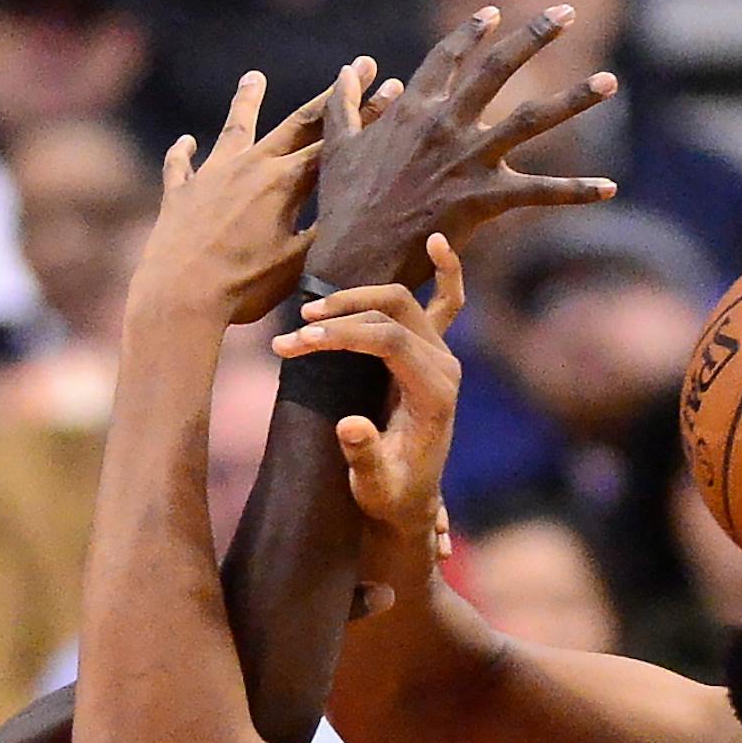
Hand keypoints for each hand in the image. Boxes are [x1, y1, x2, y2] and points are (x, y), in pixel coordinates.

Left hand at [129, 61, 398, 325]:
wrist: (177, 298)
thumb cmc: (243, 288)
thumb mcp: (296, 265)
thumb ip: (324, 233)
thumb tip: (356, 213)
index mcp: (284, 182)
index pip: (335, 143)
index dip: (367, 117)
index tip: (393, 90)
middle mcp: (250, 165)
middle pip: (297, 122)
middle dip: (333, 95)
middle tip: (359, 65)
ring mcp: (211, 175)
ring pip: (235, 128)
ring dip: (246, 101)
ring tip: (253, 77)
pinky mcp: (179, 194)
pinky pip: (180, 166)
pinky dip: (183, 152)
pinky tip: (186, 142)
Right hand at [273, 232, 465, 562]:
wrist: (409, 500)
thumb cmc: (389, 493)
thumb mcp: (373, 484)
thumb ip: (364, 455)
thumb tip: (351, 426)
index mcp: (435, 394)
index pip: (388, 340)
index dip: (341, 336)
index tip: (297, 345)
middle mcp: (445, 366)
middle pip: (392, 313)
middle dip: (340, 317)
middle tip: (294, 335)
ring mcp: (442, 354)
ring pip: (401, 301)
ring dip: (354, 299)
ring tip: (310, 313)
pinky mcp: (434, 351)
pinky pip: (447, 301)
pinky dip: (445, 271)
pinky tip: (436, 241)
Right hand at [306, 6, 619, 287]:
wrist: (354, 260)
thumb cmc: (343, 208)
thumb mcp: (337, 148)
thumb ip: (344, 104)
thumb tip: (349, 70)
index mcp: (412, 111)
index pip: (447, 58)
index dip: (471, 34)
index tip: (493, 14)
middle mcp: (445, 126)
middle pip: (496, 70)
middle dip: (533, 36)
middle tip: (564, 13)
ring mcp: (467, 160)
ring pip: (531, 120)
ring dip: (574, 99)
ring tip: (610, 80)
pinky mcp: (483, 199)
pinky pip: (539, 193)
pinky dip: (576, 191)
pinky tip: (610, 187)